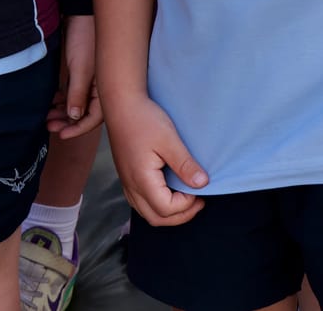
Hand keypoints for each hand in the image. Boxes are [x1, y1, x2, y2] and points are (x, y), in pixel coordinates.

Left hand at [49, 15, 101, 138]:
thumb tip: (74, 117)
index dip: (77, 129)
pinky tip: (53, 102)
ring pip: (78, 102)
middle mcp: (100, 86)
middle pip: (85, 112)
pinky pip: (74, 91)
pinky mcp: (82, 71)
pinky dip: (64, 99)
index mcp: (105, 88)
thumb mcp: (80, 69)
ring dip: (64, 111)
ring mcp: (91, 79)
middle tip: (50, 126)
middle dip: (68, 122)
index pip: (94, 118)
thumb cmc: (84, 38)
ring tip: (48, 117)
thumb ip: (78, 94)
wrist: (80, 12)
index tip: (61, 134)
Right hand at [104, 92, 207, 226]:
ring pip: (147, 213)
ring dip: (169, 213)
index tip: (199, 189)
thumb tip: (202, 184)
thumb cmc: (144, 119)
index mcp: (141, 180)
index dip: (186, 205)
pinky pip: (141, 202)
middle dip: (180, 216)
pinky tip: (169, 191)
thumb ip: (185, 165)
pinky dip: (157, 205)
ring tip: (186, 199)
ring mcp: (127, 182)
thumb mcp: (169, 140)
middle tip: (199, 201)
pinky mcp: (127, 176)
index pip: (166, 209)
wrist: (121, 104)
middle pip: (156, 218)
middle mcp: (131, 186)